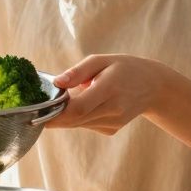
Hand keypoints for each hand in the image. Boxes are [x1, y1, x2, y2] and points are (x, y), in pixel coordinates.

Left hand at [46, 55, 170, 134]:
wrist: (153, 87)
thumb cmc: (124, 68)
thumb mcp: (102, 60)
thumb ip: (78, 72)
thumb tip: (56, 82)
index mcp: (110, 88)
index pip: (79, 107)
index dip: (56, 112)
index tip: (37, 110)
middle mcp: (113, 109)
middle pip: (75, 119)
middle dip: (53, 116)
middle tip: (37, 109)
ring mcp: (113, 122)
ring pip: (78, 124)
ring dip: (65, 115)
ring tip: (68, 99)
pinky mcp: (111, 130)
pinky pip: (86, 125)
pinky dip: (78, 117)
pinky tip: (86, 104)